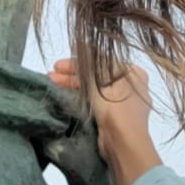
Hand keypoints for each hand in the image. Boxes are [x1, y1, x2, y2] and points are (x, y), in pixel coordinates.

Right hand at [47, 58, 163, 184]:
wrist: (124, 142)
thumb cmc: (115, 106)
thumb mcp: (99, 78)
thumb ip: (89, 61)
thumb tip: (80, 42)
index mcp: (133, 73)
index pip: (101, 61)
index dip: (78, 61)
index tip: (58, 64)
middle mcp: (130, 87)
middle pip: (96, 76)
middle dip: (72, 75)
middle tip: (51, 75)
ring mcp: (122, 105)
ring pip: (93, 90)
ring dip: (73, 86)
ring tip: (52, 84)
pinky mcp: (114, 120)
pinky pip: (94, 104)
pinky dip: (80, 99)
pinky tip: (63, 96)